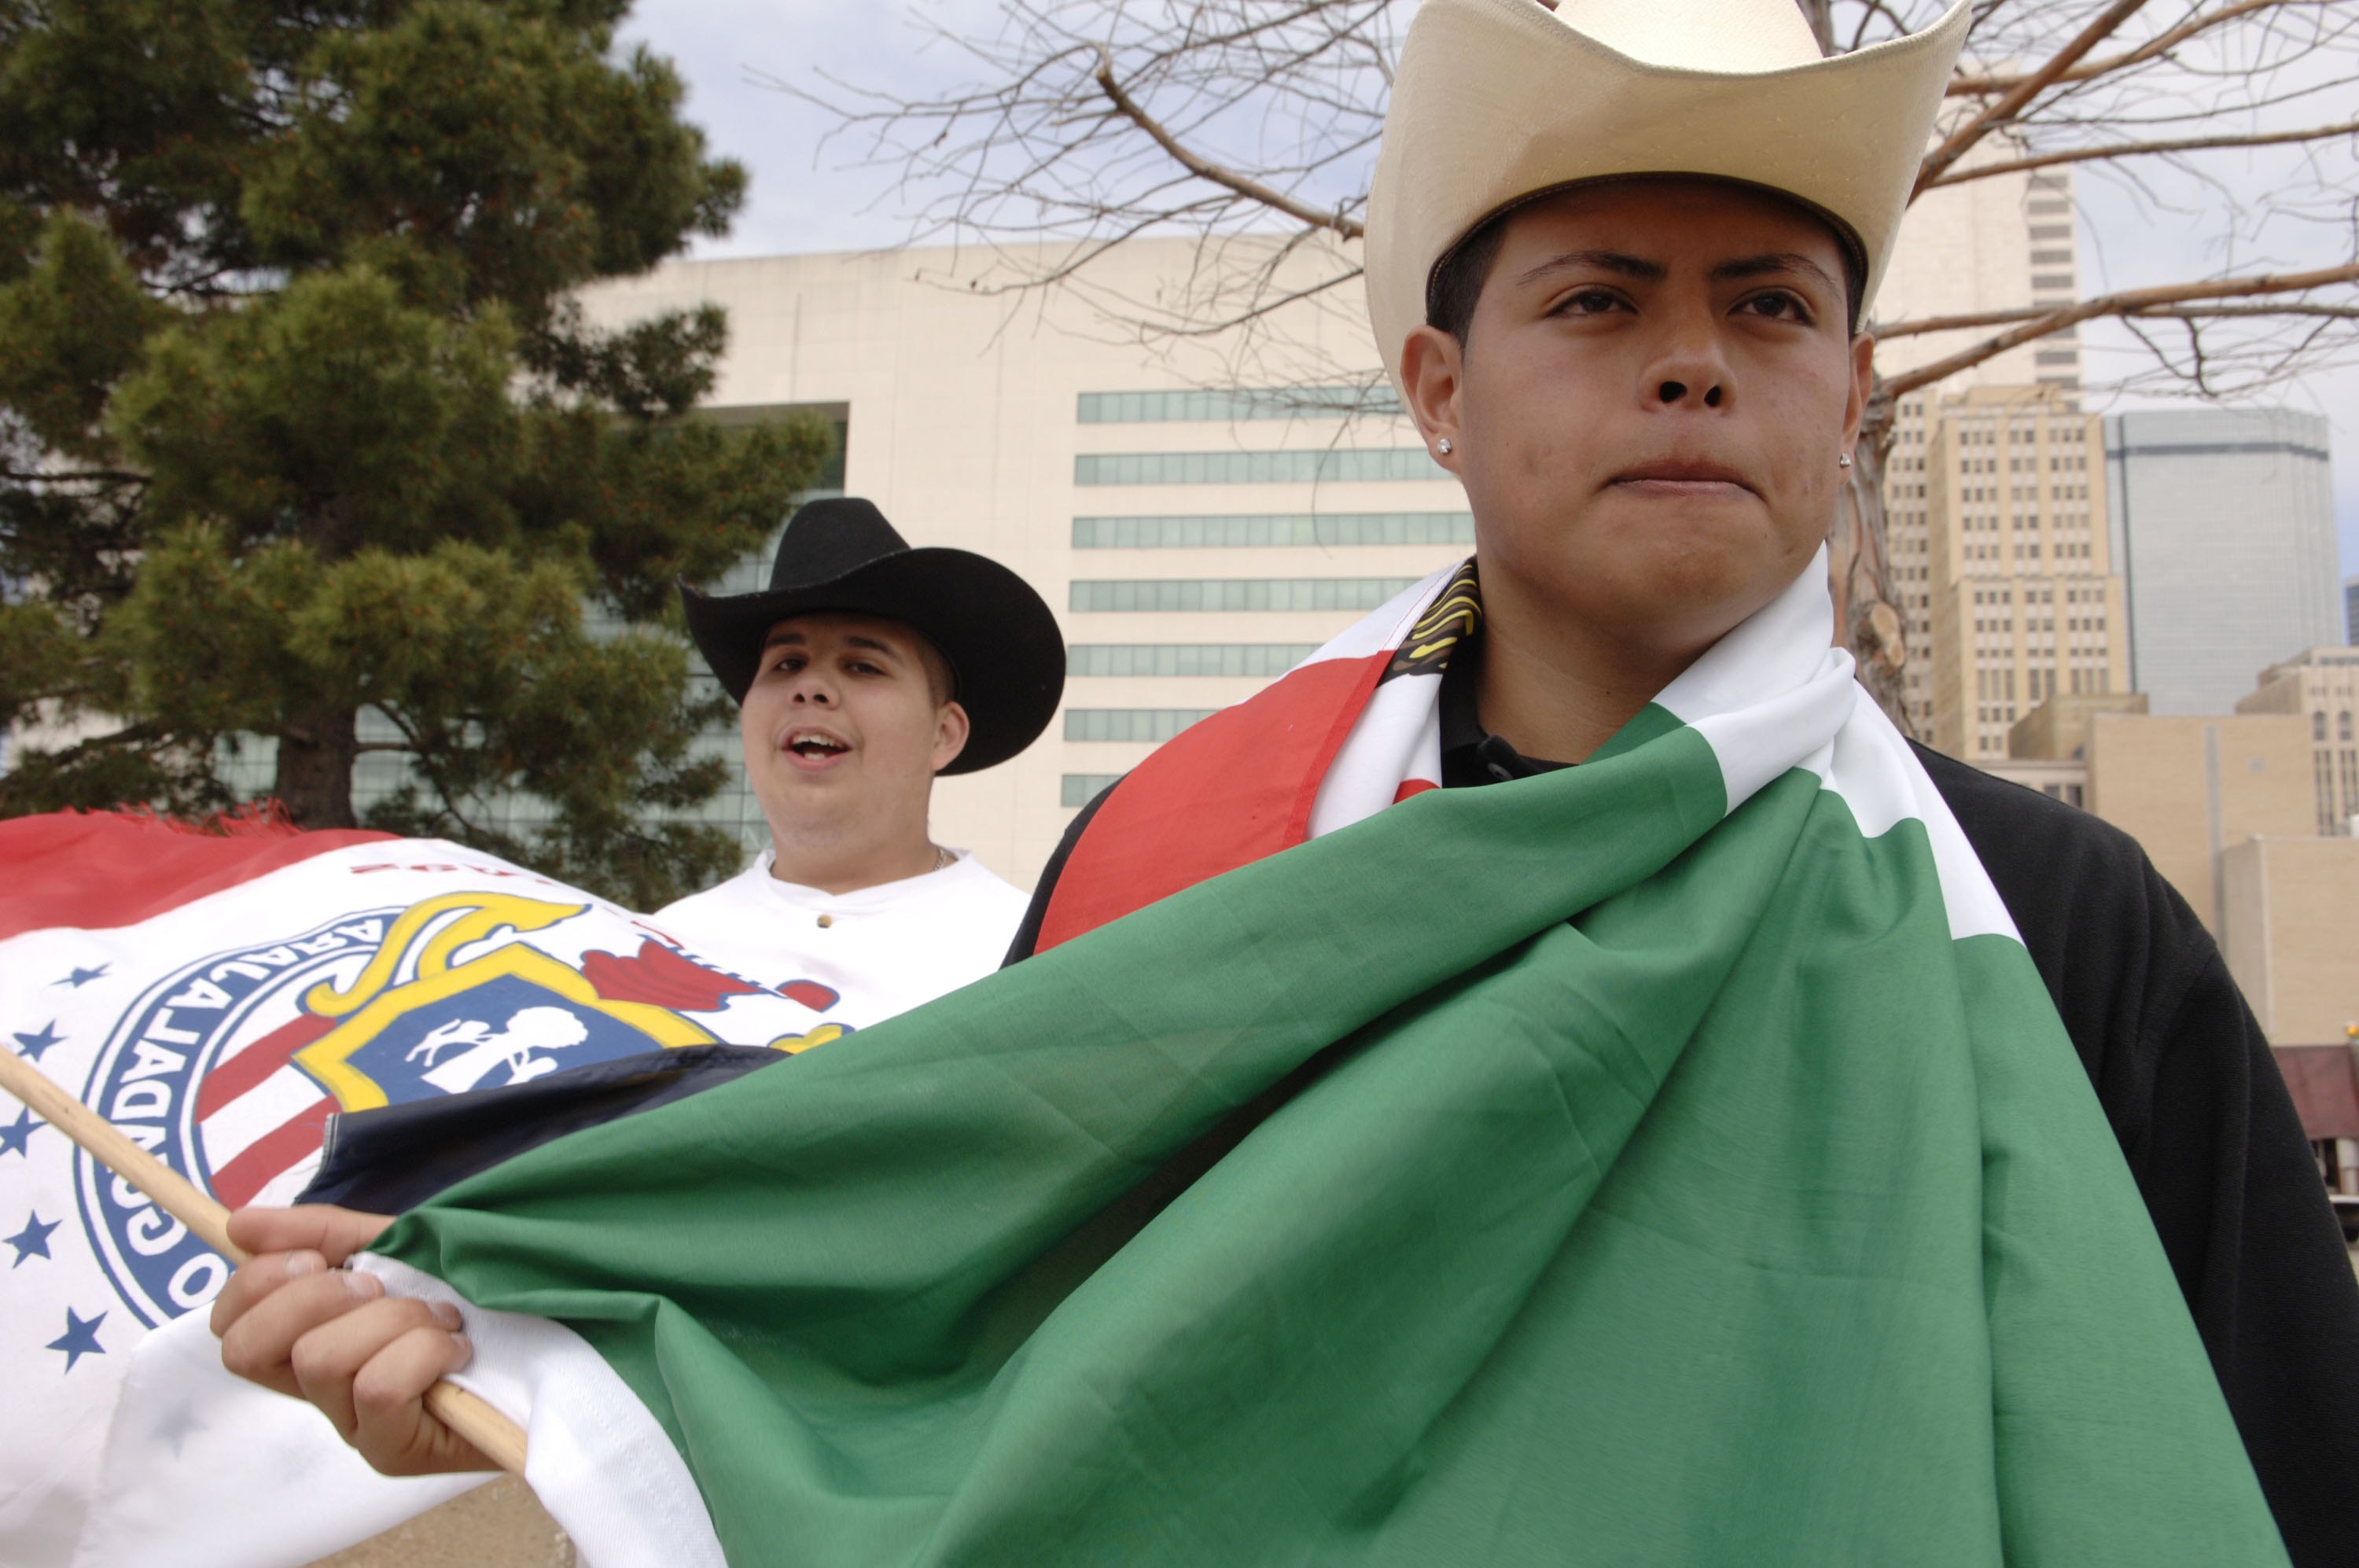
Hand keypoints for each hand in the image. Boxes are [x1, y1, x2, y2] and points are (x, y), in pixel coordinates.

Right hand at [212, 1204, 496, 1475]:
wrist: (558, 1336)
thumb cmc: (475, 1292)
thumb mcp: (399, 1247)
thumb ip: (324, 1234)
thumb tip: (238, 1224)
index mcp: (310, 1340)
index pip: (229, 1326)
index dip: (258, 1283)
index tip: (322, 1259)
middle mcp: (319, 1390)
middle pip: (249, 1349)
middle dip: (313, 1298)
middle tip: (376, 1287)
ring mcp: (351, 1425)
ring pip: (321, 1359)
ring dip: (391, 1319)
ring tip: (441, 1317)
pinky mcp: (392, 1451)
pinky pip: (377, 1388)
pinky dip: (422, 1351)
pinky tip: (457, 1349)